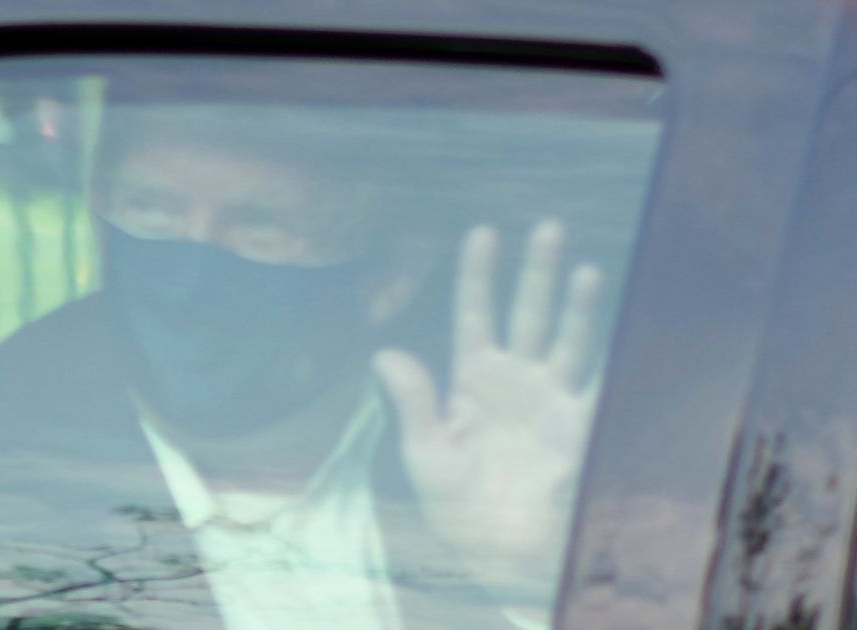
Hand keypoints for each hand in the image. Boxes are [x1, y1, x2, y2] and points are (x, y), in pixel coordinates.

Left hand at [373, 219, 602, 604]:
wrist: (499, 551)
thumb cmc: (455, 505)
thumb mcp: (425, 454)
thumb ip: (413, 402)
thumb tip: (383, 353)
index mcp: (473, 380)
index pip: (475, 315)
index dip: (479, 275)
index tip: (483, 233)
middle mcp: (516, 379)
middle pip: (527, 314)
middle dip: (536, 273)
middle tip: (547, 226)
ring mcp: (552, 399)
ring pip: (568, 340)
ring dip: (578, 306)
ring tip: (585, 268)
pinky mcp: (582, 427)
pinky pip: (602, 386)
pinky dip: (616, 359)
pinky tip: (629, 326)